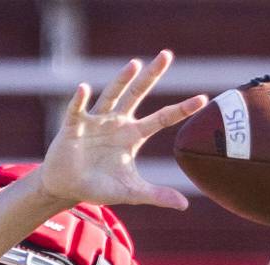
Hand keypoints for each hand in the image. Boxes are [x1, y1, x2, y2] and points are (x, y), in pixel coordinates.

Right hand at [35, 50, 207, 209]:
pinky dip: (80, 99)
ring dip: (121, 80)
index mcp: (132, 135)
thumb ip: (157, 195)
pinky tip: (84, 88)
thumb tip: (185, 205)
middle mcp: (117, 122)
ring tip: (134, 65)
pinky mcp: (74, 125)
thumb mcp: (131, 192)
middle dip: (151, 75)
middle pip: (137, 94)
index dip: (182, 109)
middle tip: (166, 54)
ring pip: (111, 95)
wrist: (66, 187)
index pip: (162, 119)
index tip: (203, 99)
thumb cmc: (98, 186)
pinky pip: (77, 110)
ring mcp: (96, 121)